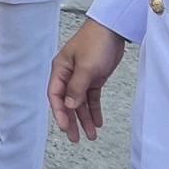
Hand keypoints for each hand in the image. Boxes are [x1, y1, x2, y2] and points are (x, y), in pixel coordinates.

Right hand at [49, 19, 126, 142]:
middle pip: (66, 101)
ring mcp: (81, 77)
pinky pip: (91, 97)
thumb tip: (68, 106)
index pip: (55, 95)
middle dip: (71, 120)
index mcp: (60, 69)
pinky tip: (98, 122)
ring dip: (84, 118)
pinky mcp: (94, 78)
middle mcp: (68, 75)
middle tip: (75, 139)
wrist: (113, 30)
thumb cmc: (95, 43)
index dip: (58, 112)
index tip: (65, 128)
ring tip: (91, 136)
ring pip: (80, 102)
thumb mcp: (86, 67)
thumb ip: (76, 88)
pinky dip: (94, 110)